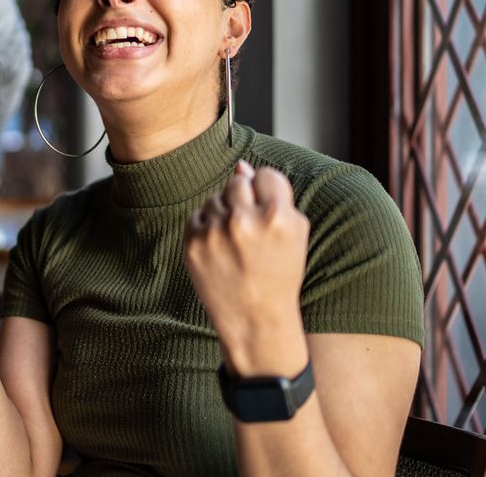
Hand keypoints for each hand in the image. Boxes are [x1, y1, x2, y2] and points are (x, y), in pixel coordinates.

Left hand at [184, 161, 310, 376]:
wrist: (254, 318)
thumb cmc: (279, 274)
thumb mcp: (293, 235)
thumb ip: (274, 195)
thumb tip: (240, 166)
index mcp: (277, 217)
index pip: (265, 175)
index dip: (267, 192)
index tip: (268, 212)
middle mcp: (244, 221)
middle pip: (236, 182)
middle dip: (244, 200)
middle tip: (251, 229)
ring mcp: (215, 232)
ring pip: (215, 198)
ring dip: (224, 213)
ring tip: (236, 242)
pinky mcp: (192, 243)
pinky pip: (197, 215)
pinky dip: (207, 227)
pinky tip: (220, 249)